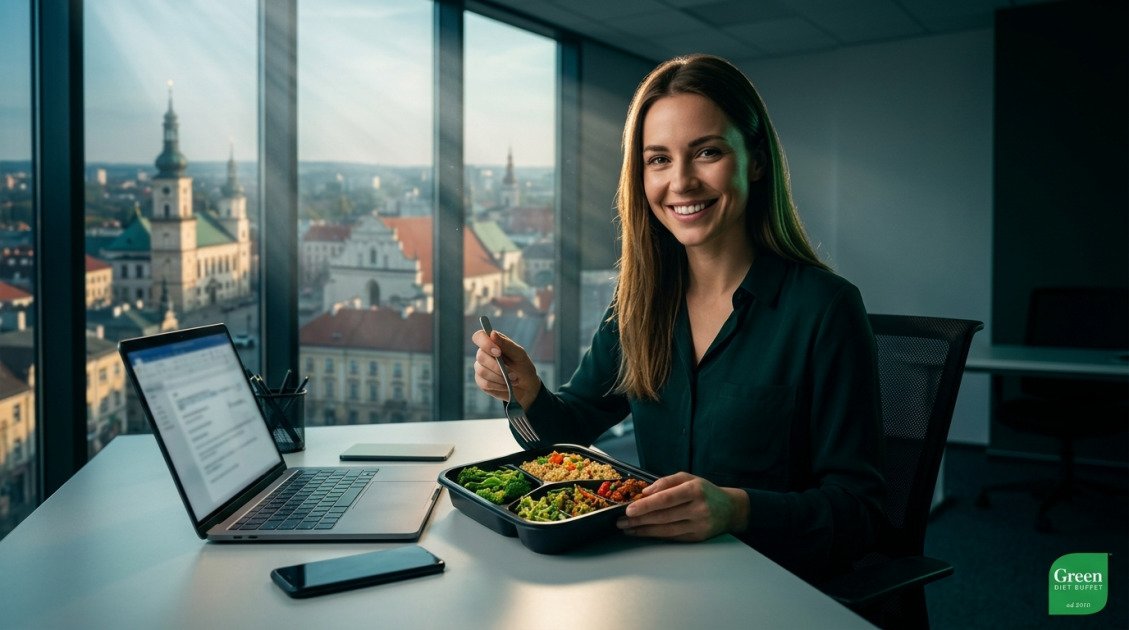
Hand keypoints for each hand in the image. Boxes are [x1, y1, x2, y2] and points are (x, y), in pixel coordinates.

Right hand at [471, 328, 541, 408]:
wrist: (526, 386)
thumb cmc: (523, 366)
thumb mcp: (519, 354)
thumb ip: (506, 344)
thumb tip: (492, 333)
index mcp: (492, 343)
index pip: (479, 337)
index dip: (485, 343)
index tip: (498, 352)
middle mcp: (484, 354)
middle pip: (480, 356)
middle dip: (497, 366)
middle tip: (513, 373)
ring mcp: (481, 368)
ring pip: (482, 371)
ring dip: (500, 377)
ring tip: (514, 379)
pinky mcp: (481, 382)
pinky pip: (485, 383)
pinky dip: (499, 385)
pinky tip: (507, 385)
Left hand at [616, 472, 748, 541]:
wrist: (731, 509)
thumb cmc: (705, 491)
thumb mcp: (689, 478)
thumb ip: (666, 482)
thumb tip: (646, 492)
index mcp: (695, 490)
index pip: (666, 499)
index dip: (646, 505)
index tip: (629, 509)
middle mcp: (698, 508)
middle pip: (663, 516)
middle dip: (639, 520)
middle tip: (621, 521)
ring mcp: (699, 525)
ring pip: (666, 530)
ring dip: (644, 530)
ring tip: (627, 528)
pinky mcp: (698, 538)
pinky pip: (673, 537)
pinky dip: (655, 536)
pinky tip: (643, 533)